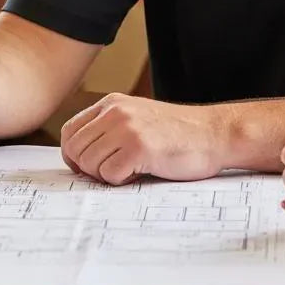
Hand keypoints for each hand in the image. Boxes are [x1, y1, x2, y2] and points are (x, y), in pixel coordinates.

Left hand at [60, 94, 226, 184]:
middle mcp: (116, 112)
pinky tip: (143, 170)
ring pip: (89, 164)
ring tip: (133, 167)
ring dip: (107, 175)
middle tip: (116, 170)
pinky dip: (123, 180)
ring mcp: (126, 128)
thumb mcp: (137, 119)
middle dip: (90, 169)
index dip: (74, 155)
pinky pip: (109, 175)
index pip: (70, 132)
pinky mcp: (139, 147)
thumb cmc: (177, 134)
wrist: (214, 134)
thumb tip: (76, 157)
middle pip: (75, 150)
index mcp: (112, 103)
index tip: (90, 166)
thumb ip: (109, 130)